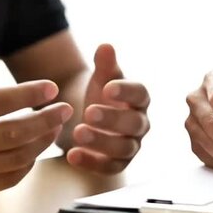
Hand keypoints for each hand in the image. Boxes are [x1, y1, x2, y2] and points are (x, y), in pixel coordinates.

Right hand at [0, 50, 72, 201]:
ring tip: (56, 127)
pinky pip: (6, 180)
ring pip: (14, 159)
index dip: (29, 94)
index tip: (51, 88)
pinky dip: (27, 165)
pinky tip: (36, 149)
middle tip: (66, 109)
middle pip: (13, 133)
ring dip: (42, 142)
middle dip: (46, 120)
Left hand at [68, 44, 149, 173]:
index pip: (140, 95)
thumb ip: (105, 65)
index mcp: (139, 100)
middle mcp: (140, 124)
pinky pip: (109, 167)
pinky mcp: (116, 163)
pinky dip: (91, 163)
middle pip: (134, 124)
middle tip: (89, 112)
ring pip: (124, 148)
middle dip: (113, 119)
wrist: (89, 118)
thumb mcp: (101, 78)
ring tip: (77, 132)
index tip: (107, 88)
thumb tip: (105, 46)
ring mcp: (130, 145)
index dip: (126, 91)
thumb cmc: (101, 96)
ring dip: (102, 142)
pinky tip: (71, 155)